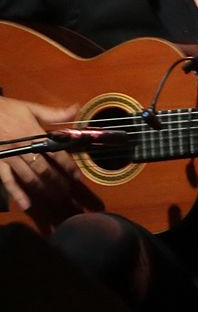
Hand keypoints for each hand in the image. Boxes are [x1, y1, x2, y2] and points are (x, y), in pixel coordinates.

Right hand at [0, 97, 92, 229]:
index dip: (68, 166)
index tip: (77, 177)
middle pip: (44, 169)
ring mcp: (9, 157)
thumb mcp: (30, 108)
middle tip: (68, 192)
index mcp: (33, 134)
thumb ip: (53, 113)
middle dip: (57, 182)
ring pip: (29, 177)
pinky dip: (17, 193)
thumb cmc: (5, 109)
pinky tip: (26, 204)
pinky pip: (7, 180)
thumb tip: (76, 108)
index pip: (56, 153)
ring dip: (43, 189)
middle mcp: (23, 148)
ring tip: (55, 198)